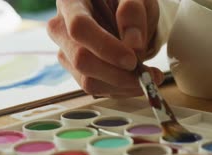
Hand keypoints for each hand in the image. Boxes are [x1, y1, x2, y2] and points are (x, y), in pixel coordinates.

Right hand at [47, 0, 163, 97]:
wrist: (127, 14)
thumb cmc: (128, 1)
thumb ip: (134, 13)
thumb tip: (134, 45)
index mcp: (71, 2)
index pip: (79, 28)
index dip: (105, 47)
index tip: (131, 59)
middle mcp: (62, 28)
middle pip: (81, 60)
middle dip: (118, 74)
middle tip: (148, 74)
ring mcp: (67, 53)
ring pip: (88, 81)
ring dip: (123, 86)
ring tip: (150, 77)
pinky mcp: (78, 72)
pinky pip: (98, 89)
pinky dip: (122, 90)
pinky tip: (139, 81)